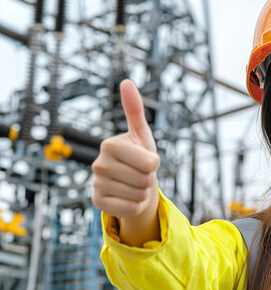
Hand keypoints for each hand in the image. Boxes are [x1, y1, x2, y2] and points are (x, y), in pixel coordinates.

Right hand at [91, 79, 160, 218]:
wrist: (131, 181)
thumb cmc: (139, 155)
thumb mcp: (141, 133)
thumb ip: (135, 109)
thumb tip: (126, 81)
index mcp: (110, 144)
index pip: (150, 163)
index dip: (154, 164)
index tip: (145, 158)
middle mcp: (98, 164)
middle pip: (145, 179)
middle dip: (149, 179)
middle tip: (140, 173)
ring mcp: (96, 184)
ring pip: (138, 195)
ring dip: (143, 192)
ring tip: (134, 184)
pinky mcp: (98, 202)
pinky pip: (129, 208)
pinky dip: (135, 206)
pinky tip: (128, 197)